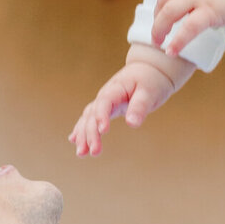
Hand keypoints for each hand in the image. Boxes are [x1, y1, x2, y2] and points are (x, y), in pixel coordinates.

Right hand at [69, 48, 192, 156]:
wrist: (147, 70)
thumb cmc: (150, 80)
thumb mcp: (149, 92)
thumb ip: (140, 107)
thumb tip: (132, 124)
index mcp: (115, 89)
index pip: (104, 103)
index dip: (102, 116)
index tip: (103, 131)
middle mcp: (104, 96)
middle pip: (93, 115)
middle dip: (91, 133)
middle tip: (94, 152)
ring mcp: (103, 102)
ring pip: (88, 119)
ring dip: (83, 135)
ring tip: (81, 153)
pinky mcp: (104, 109)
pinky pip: (89, 119)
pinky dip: (81, 129)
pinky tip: (74, 141)